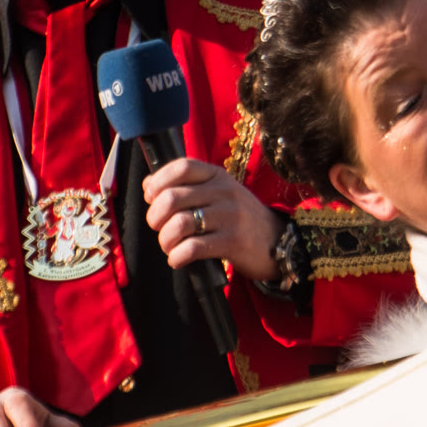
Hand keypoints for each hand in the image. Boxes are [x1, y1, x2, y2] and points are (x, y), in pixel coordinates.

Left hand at [144, 158, 281, 281]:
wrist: (278, 240)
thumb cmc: (239, 217)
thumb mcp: (219, 193)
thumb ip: (187, 186)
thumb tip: (148, 185)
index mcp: (217, 175)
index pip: (181, 167)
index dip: (158, 182)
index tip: (151, 198)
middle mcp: (224, 191)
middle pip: (172, 198)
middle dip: (155, 217)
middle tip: (158, 228)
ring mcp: (230, 216)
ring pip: (180, 224)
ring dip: (165, 240)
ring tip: (169, 247)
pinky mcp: (233, 242)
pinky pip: (193, 248)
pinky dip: (177, 256)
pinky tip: (178, 259)